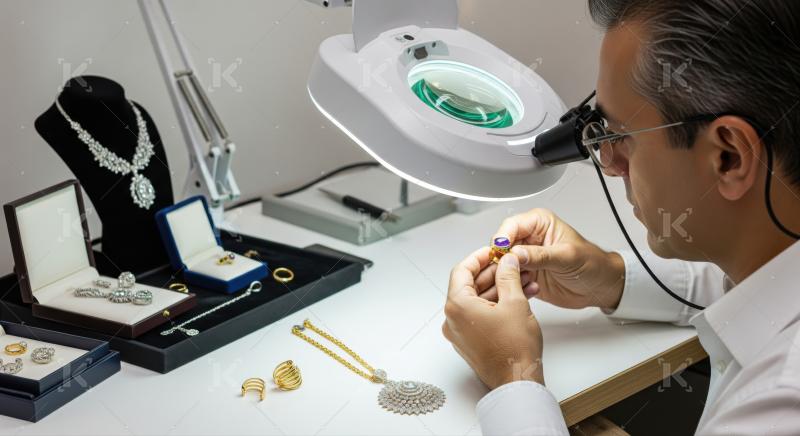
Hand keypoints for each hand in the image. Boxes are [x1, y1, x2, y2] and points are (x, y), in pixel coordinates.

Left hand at [443, 247, 543, 389]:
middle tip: (510, 264)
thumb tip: (507, 261)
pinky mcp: (470, 342)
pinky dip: (496, 304)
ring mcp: (460, 332)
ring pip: (478, 301)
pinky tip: (518, 297)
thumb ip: (508, 276)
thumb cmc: (514, 350)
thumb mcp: (515, 302)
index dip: (479, 257)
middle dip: (493, 273)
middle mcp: (453, 320)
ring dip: (498, 289)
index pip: (462, 271)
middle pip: (469, 285)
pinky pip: (480, 315)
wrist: (518, 381)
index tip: (493, 251)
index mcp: (457, 307)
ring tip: (521, 280)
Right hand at [489, 208, 625, 309]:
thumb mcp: (567, 257)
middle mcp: (528, 239)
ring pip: (501, 265)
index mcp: (538, 224)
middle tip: (503, 271)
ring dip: (505, 275)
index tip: (499, 253)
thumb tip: (516, 254)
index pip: (510, 226)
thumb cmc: (592, 263)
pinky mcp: (524, 276)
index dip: (502, 239)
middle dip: (499, 260)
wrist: (600, 286)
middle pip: (500, 246)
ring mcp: (524, 259)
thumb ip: (541, 255)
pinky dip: (513, 287)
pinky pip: (508, 281)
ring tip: (517, 283)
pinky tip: (526, 290)